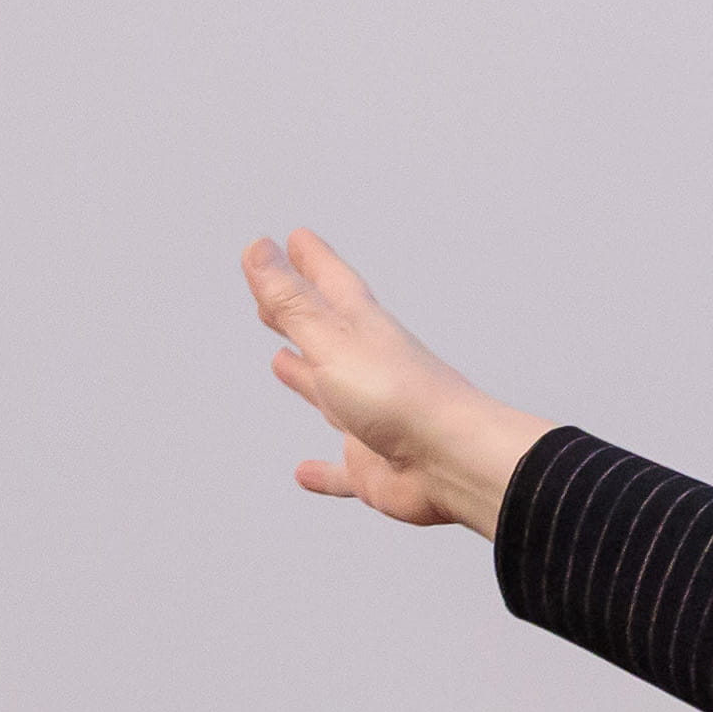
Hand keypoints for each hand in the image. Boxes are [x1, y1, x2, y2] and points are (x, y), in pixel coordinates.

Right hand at [243, 228, 554, 537]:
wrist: (453, 462)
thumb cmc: (402, 396)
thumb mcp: (332, 340)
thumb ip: (292, 301)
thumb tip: (259, 248)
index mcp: (364, 333)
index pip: (331, 285)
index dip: (311, 261)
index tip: (295, 239)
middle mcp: (368, 372)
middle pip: (326, 333)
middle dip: (299, 312)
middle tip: (274, 295)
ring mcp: (372, 419)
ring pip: (331, 394)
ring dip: (306, 378)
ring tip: (283, 362)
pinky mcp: (373, 467)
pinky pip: (342, 469)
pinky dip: (323, 470)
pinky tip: (304, 473)